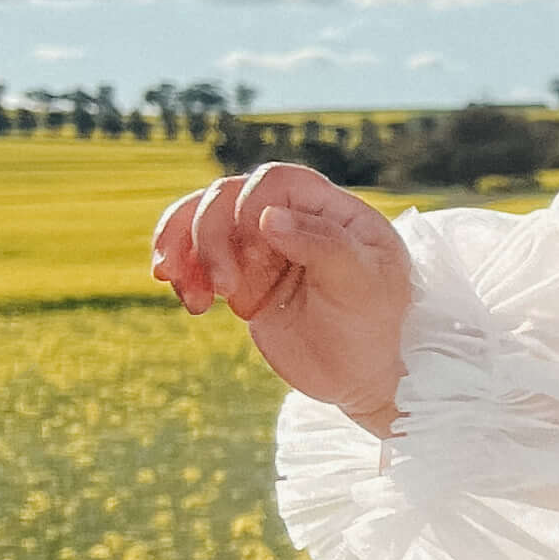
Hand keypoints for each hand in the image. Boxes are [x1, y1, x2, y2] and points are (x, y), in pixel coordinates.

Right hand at [151, 162, 415, 431]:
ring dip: (183, 248)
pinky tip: (180, 293)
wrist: (364, 378)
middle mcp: (295, 220)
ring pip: (203, 220)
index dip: (252, 203)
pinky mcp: (240, 276)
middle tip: (222, 288)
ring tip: (190, 296)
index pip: (278, 181)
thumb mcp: (363, 285)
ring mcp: (263, 247)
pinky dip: (180, 268)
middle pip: (230, 196)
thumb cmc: (378, 327)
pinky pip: (196, 256)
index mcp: (333, 210)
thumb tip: (269, 217)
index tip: (254, 249)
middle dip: (212, 236)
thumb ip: (323, 245)